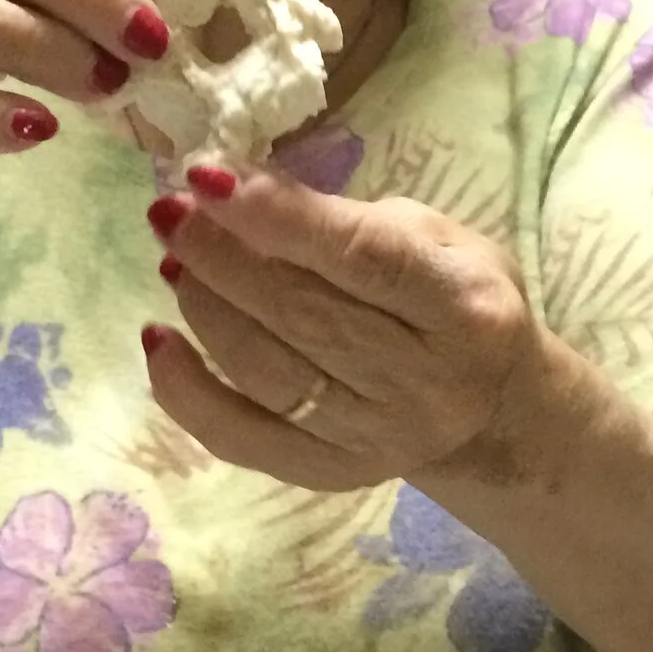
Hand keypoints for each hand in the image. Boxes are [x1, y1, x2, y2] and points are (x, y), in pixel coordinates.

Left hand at [141, 168, 552, 492]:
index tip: (206, 176)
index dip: (276, 215)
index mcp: (463, 305)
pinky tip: (159, 340)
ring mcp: (377, 438)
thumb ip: (349, 220)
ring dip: (203, 307)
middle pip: (301, 314)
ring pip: (265, 371)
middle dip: (221, 255)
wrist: (493, 408)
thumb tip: (242, 196)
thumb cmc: (456, 298)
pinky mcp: (333, 475)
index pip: (359, 256)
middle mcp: (424, 381)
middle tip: (174, 213)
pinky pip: (241, 437)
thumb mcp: (436, 238)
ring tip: (176, 259)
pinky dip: (186, 389)